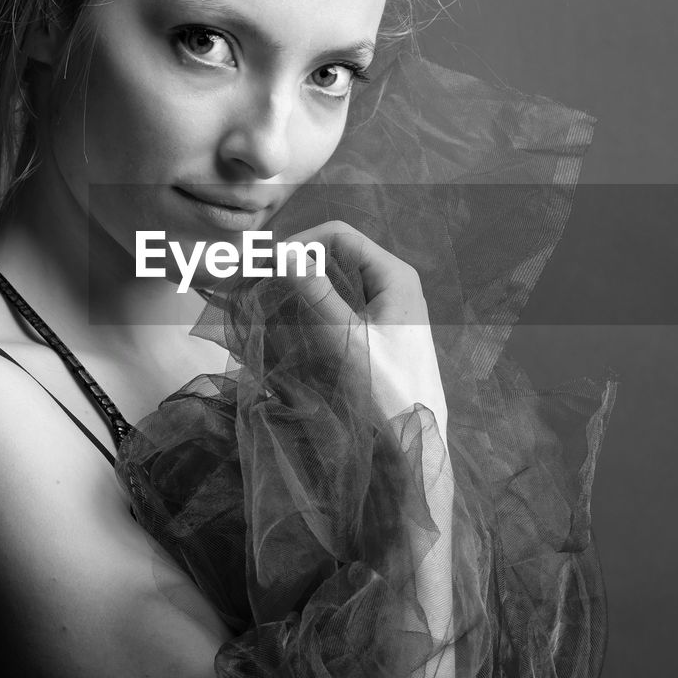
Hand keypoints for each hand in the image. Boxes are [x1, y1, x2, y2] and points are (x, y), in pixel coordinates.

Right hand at [279, 220, 448, 441]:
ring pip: (339, 279)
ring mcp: (389, 305)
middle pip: (338, 254)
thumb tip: (283, 252)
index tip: (266, 265)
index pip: (338, 236)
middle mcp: (394, 282)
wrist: (415, 442)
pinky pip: (344, 302)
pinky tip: (296, 322)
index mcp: (395, 275)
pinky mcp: (381, 328)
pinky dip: (318, 305)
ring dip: (306, 285)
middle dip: (300, 263)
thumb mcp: (346, 338)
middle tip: (262, 283)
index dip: (300, 243)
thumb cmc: (386, 388)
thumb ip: (316, 293)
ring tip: (274, 301)